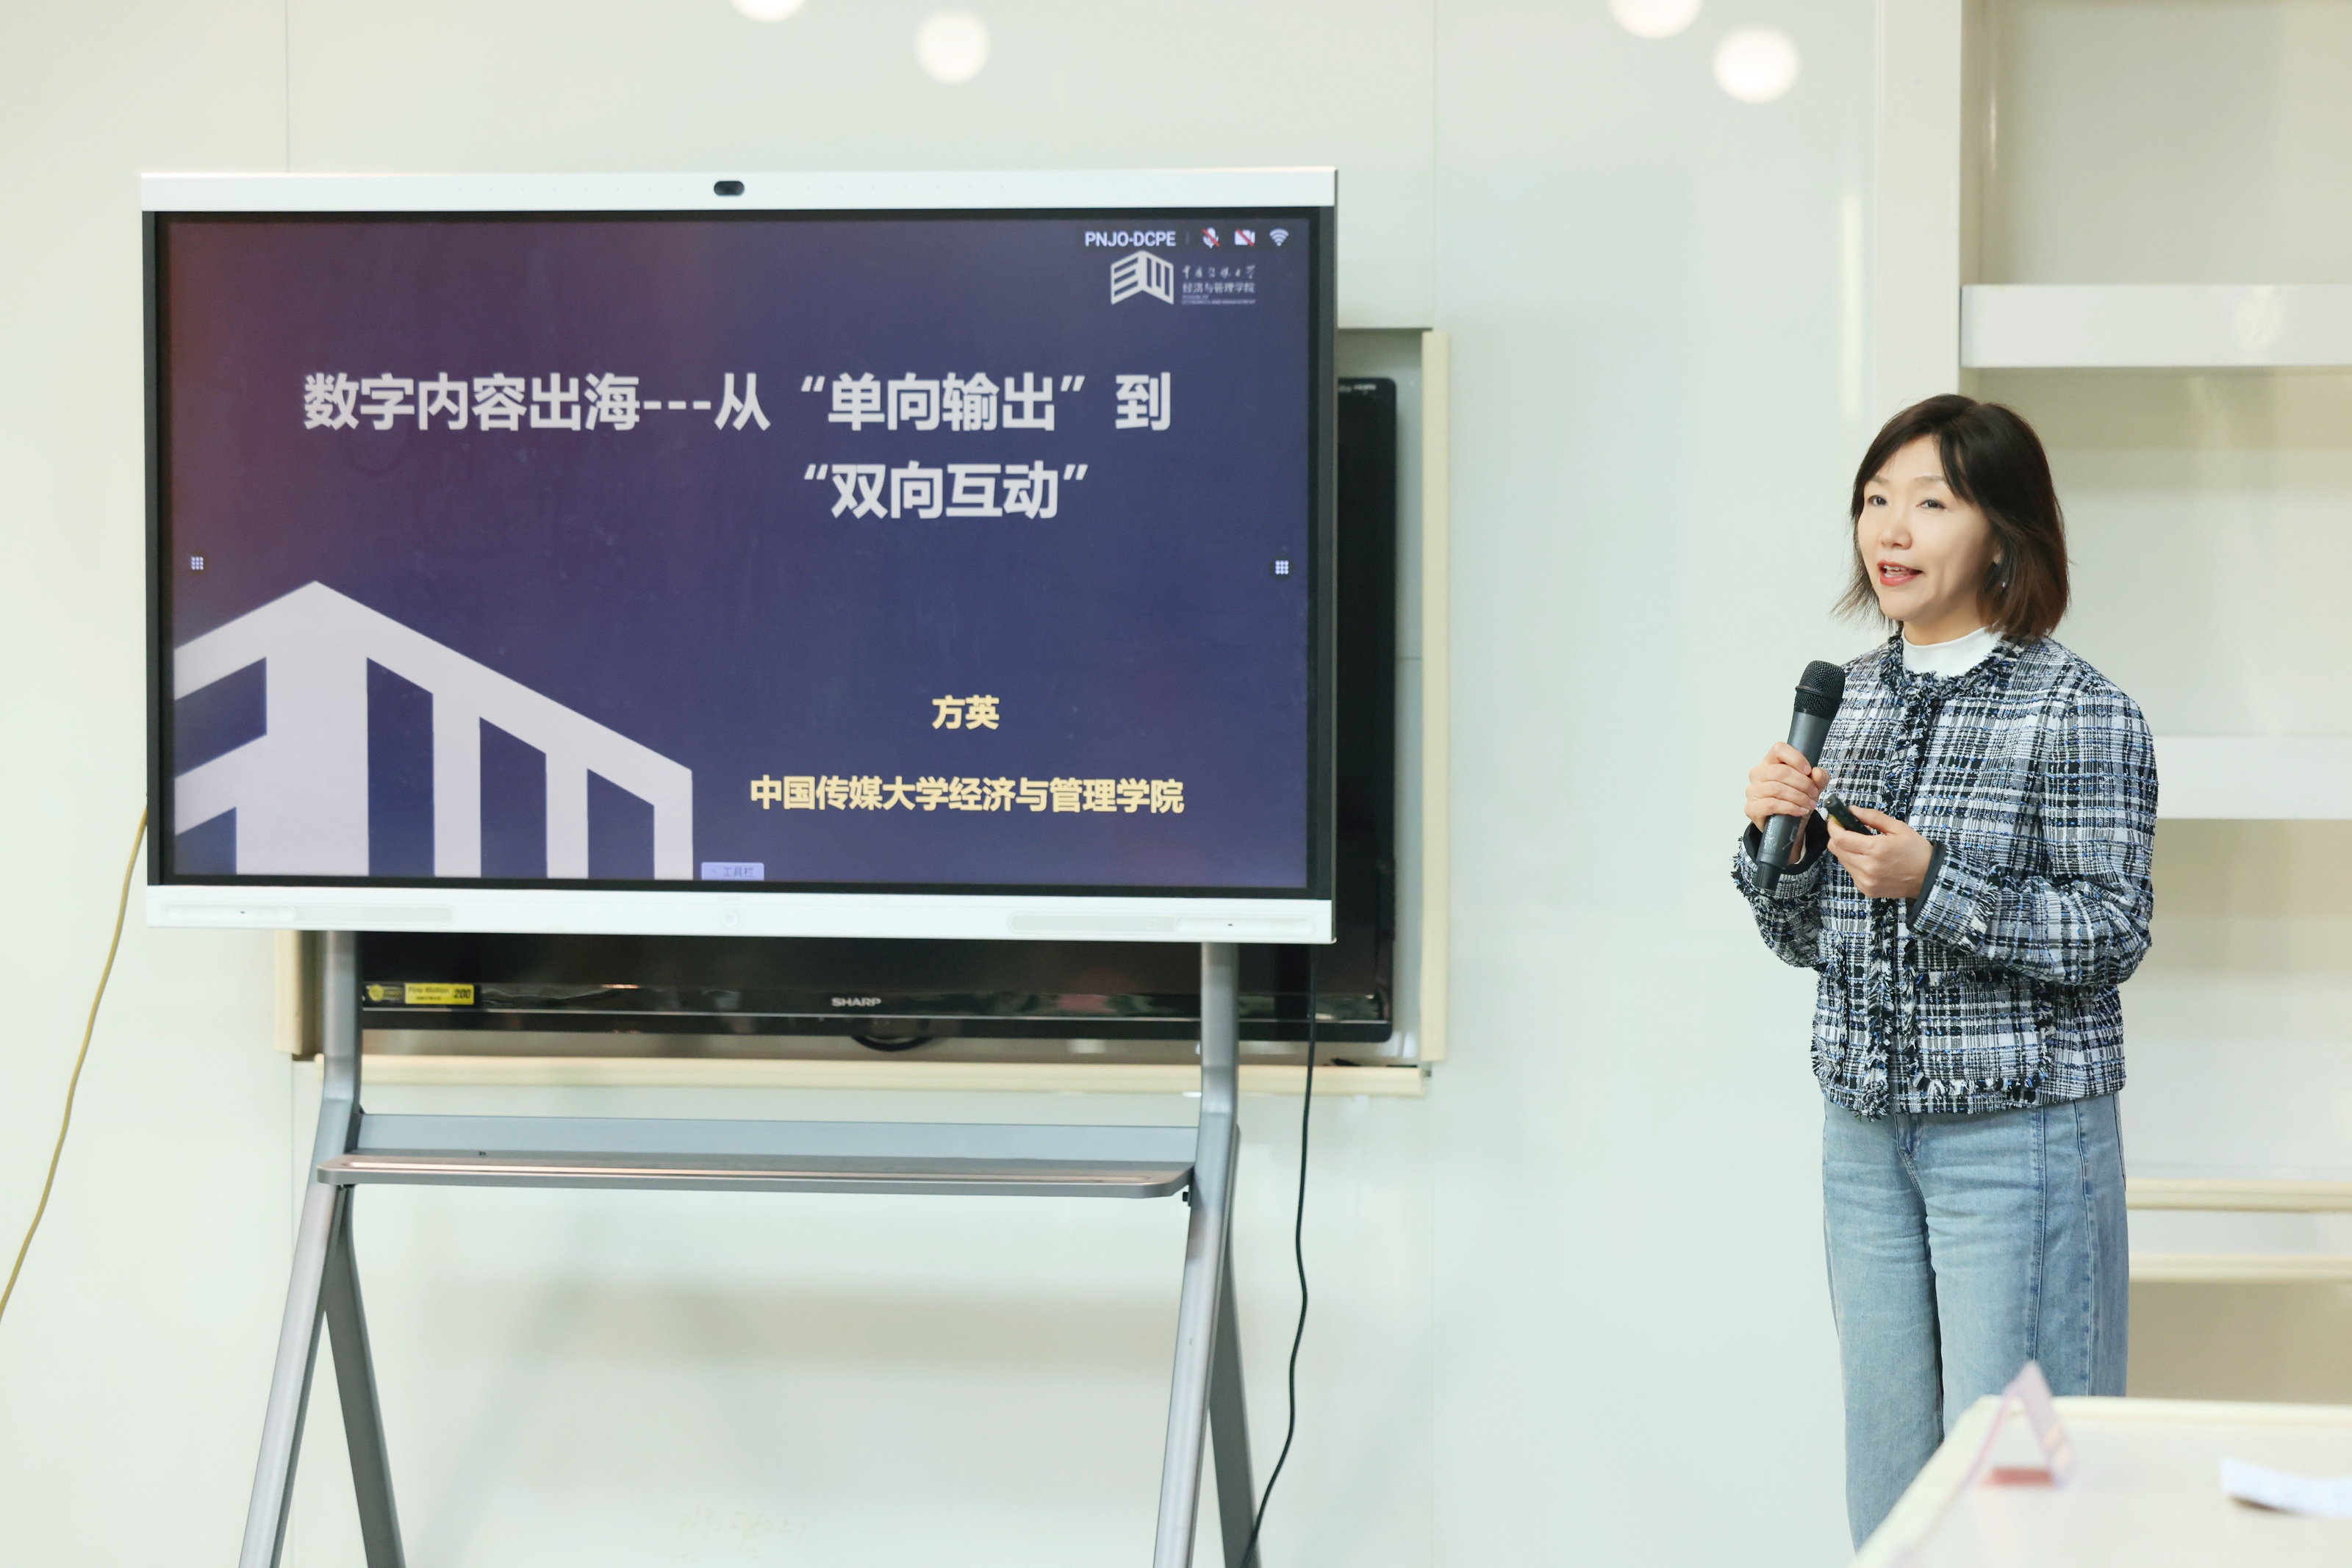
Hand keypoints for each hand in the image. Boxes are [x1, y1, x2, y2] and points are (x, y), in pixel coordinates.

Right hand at [1745, 742, 1825, 862]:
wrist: (1786, 825)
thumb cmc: (1794, 800)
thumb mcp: (1812, 787)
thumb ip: (1818, 778)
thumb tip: (1817, 773)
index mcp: (1770, 762)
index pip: (1779, 749)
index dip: (1795, 758)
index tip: (1808, 770)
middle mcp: (1758, 774)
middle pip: (1780, 772)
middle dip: (1802, 783)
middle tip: (1814, 793)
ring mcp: (1752, 791)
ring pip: (1777, 789)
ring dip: (1798, 797)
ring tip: (1809, 804)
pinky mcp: (1751, 807)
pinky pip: (1771, 804)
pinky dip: (1790, 808)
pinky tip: (1800, 811)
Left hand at [1827, 807, 1933, 898]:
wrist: (1928, 878)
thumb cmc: (1916, 851)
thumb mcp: (1898, 828)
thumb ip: (1873, 817)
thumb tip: (1852, 810)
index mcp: (1876, 849)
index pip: (1840, 838)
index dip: (1833, 827)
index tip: (1834, 819)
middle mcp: (1867, 867)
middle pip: (1836, 850)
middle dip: (1837, 836)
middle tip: (1847, 829)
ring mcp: (1866, 881)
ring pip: (1842, 861)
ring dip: (1846, 849)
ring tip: (1861, 844)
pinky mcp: (1866, 890)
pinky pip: (1851, 872)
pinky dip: (1853, 862)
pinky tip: (1867, 858)